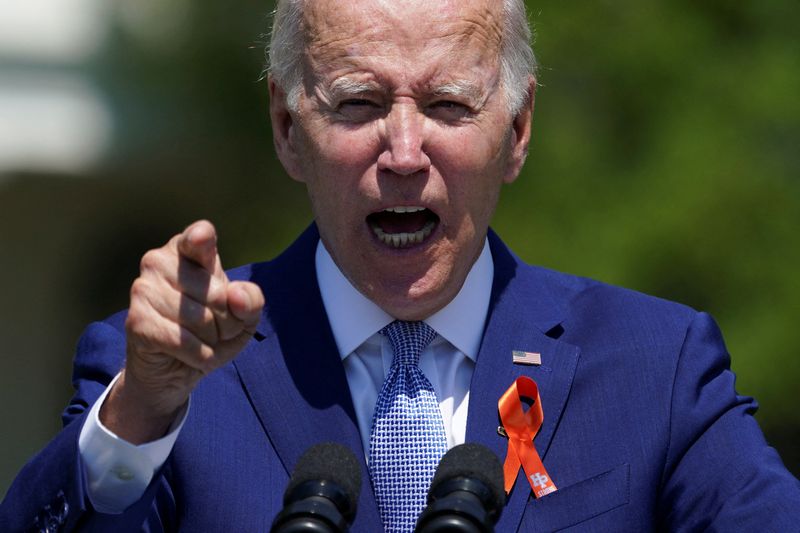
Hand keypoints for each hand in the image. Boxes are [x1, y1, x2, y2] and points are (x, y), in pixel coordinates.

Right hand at [100, 220, 264, 443]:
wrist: (177, 370)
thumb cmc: (211, 333)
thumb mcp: (243, 318)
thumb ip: (251, 301)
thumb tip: (235, 295)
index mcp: (188, 251)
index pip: (199, 236)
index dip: (201, 238)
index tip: (201, 239)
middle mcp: (159, 261)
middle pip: (217, 294)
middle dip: (227, 322)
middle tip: (212, 329)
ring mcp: (143, 289)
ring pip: (201, 319)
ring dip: (211, 341)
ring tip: (200, 341)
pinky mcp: (136, 320)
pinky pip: (182, 340)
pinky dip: (198, 355)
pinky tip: (192, 355)